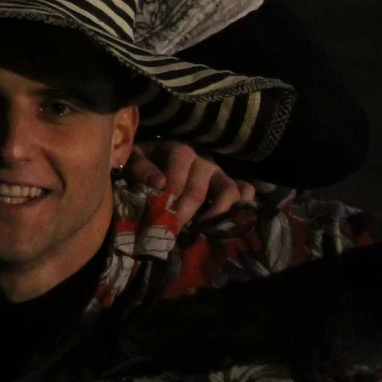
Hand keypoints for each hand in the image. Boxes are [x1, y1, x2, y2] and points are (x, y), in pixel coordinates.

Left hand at [126, 139, 254, 221]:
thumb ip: (142, 169)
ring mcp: (219, 172)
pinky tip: (231, 221)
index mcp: (179, 150)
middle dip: (184, 213)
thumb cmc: (145, 162)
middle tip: (174, 230)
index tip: (161, 216)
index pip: (178, 173)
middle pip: (198, 190)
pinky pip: (245, 190)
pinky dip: (243, 205)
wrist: (158, 158)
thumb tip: (160, 184)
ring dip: (216, 213)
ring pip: (229, 190)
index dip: (170, 195)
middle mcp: (203, 159)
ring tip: (201, 229)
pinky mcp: (229, 183)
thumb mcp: (136, 159)